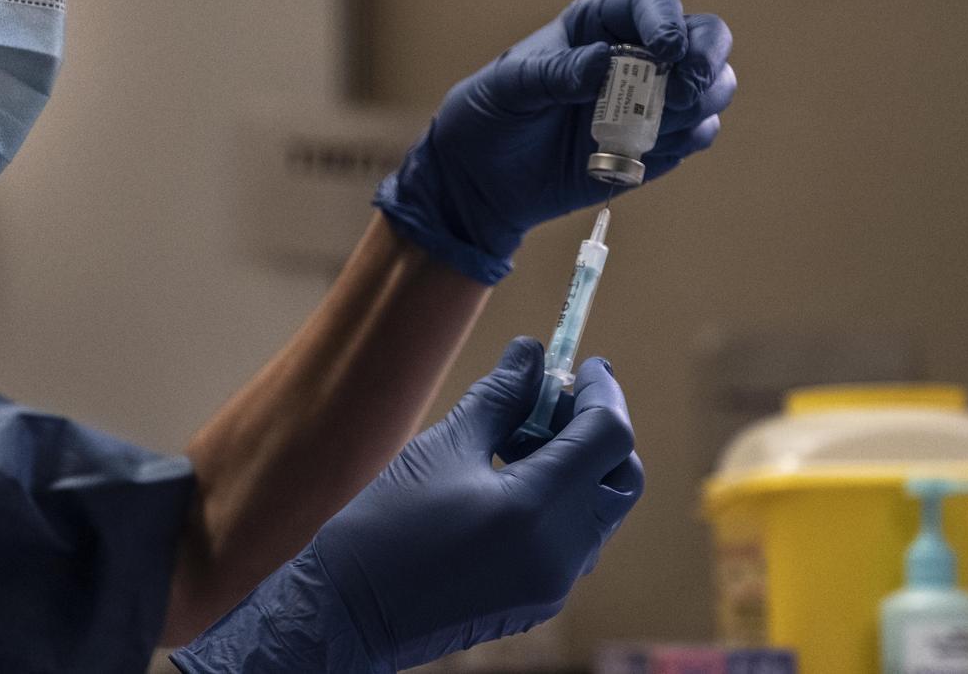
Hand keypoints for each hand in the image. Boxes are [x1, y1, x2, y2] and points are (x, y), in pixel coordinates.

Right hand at [171, 338, 642, 672]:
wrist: (346, 612)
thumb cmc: (383, 525)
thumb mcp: (443, 447)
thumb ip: (501, 397)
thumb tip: (533, 353)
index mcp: (536, 508)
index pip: (607, 435)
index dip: (600, 391)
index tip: (582, 363)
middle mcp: (560, 552)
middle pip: (620, 476)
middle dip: (597, 430)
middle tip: (554, 401)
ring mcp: (554, 583)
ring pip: (600, 510)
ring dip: (579, 465)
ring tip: (518, 439)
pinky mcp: (539, 600)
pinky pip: (575, 540)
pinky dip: (562, 501)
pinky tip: (511, 480)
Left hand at [375, 0, 735, 282]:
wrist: (481, 181)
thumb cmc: (489, 117)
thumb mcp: (509, 86)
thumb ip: (556, 72)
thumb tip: (605, 61)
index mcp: (599, 24)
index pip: (652, 4)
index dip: (668, 21)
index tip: (666, 49)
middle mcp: (636, 56)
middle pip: (702, 39)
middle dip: (706, 59)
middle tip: (687, 87)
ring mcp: (650, 101)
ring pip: (710, 89)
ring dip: (700, 103)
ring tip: (659, 122)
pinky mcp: (654, 146)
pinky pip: (694, 135)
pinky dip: (688, 140)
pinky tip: (651, 148)